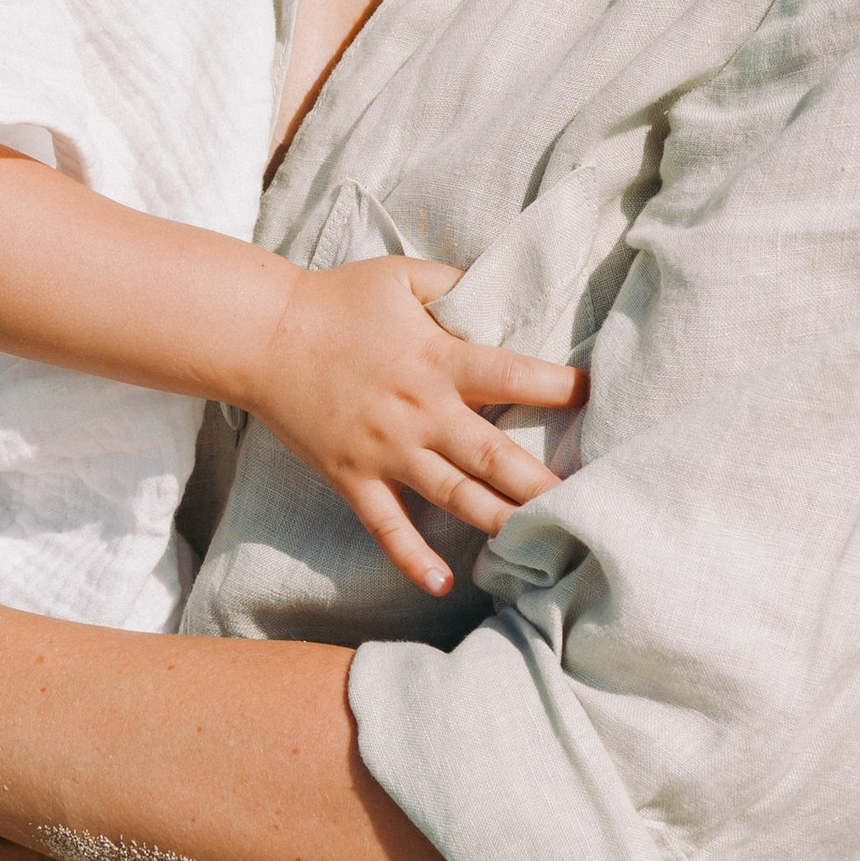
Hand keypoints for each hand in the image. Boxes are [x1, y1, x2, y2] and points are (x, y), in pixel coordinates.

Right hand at [249, 257, 585, 596]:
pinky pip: (387, 526)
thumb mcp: (401, 276)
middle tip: (588, 501)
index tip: (596, 397)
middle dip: (541, 481)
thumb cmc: (335, 300)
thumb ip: (454, 283)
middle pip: (493, 454)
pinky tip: (444, 584)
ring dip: (498, 520)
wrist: (263, 337)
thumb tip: (496, 286)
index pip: (511, 375)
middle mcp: (419, 411)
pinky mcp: (354, 477)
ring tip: (540, 543)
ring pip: (453, 496)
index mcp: (437, 359)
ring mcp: (386, 450)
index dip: (558, 387)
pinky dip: (412, 558)